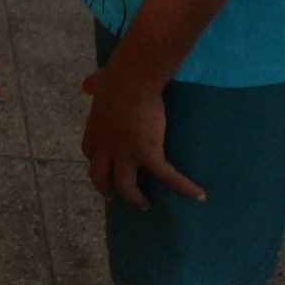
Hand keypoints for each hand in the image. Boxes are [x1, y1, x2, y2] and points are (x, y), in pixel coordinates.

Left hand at [79, 65, 203, 209]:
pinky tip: (197, 195)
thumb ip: (94, 86)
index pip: (90, 154)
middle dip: (107, 189)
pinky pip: (166, 177)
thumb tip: (86, 84)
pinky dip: (183, 187)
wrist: (131, 80)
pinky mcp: (148, 154)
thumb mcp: (99, 84)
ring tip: (146, 206)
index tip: (105, 166)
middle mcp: (107, 147)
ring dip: (135, 198)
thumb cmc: (117, 79)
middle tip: (116, 198)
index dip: (98, 163)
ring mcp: (126, 153)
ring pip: (125, 186)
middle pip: (99, 176)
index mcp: (95, 130)